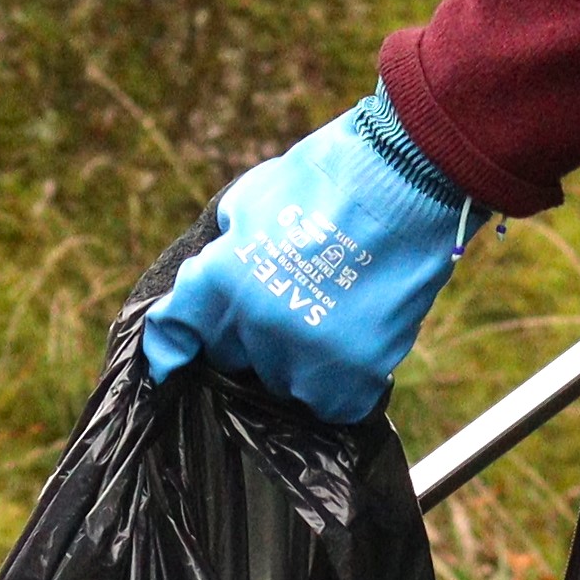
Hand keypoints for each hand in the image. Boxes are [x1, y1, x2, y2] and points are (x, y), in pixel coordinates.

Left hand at [136, 92, 485, 423]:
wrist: (408, 176)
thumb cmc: (332, 175)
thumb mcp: (254, 196)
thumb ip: (229, 246)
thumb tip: (214, 273)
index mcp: (222, 277)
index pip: (176, 333)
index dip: (171, 349)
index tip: (173, 364)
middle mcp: (255, 322)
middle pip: (234, 360)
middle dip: (252, 339)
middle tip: (290, 307)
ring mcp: (304, 353)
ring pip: (283, 384)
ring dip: (299, 362)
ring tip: (332, 319)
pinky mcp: (352, 375)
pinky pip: (331, 404)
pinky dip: (341, 385)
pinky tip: (356, 349)